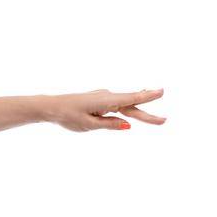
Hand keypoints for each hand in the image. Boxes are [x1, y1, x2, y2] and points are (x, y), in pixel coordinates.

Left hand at [44, 88, 165, 131]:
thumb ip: (110, 125)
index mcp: (105, 101)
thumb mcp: (88, 125)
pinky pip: (118, 104)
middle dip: (147, 115)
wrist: (51, 107)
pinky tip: (137, 103)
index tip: (162, 92)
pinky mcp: (100, 100)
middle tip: (164, 121)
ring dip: (140, 111)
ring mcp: (104, 97)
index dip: (147, 96)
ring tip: (156, 118)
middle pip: (131, 106)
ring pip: (125, 106)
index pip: (130, 99)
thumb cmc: (68, 116)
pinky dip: (129, 106)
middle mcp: (107, 96)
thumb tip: (129, 125)